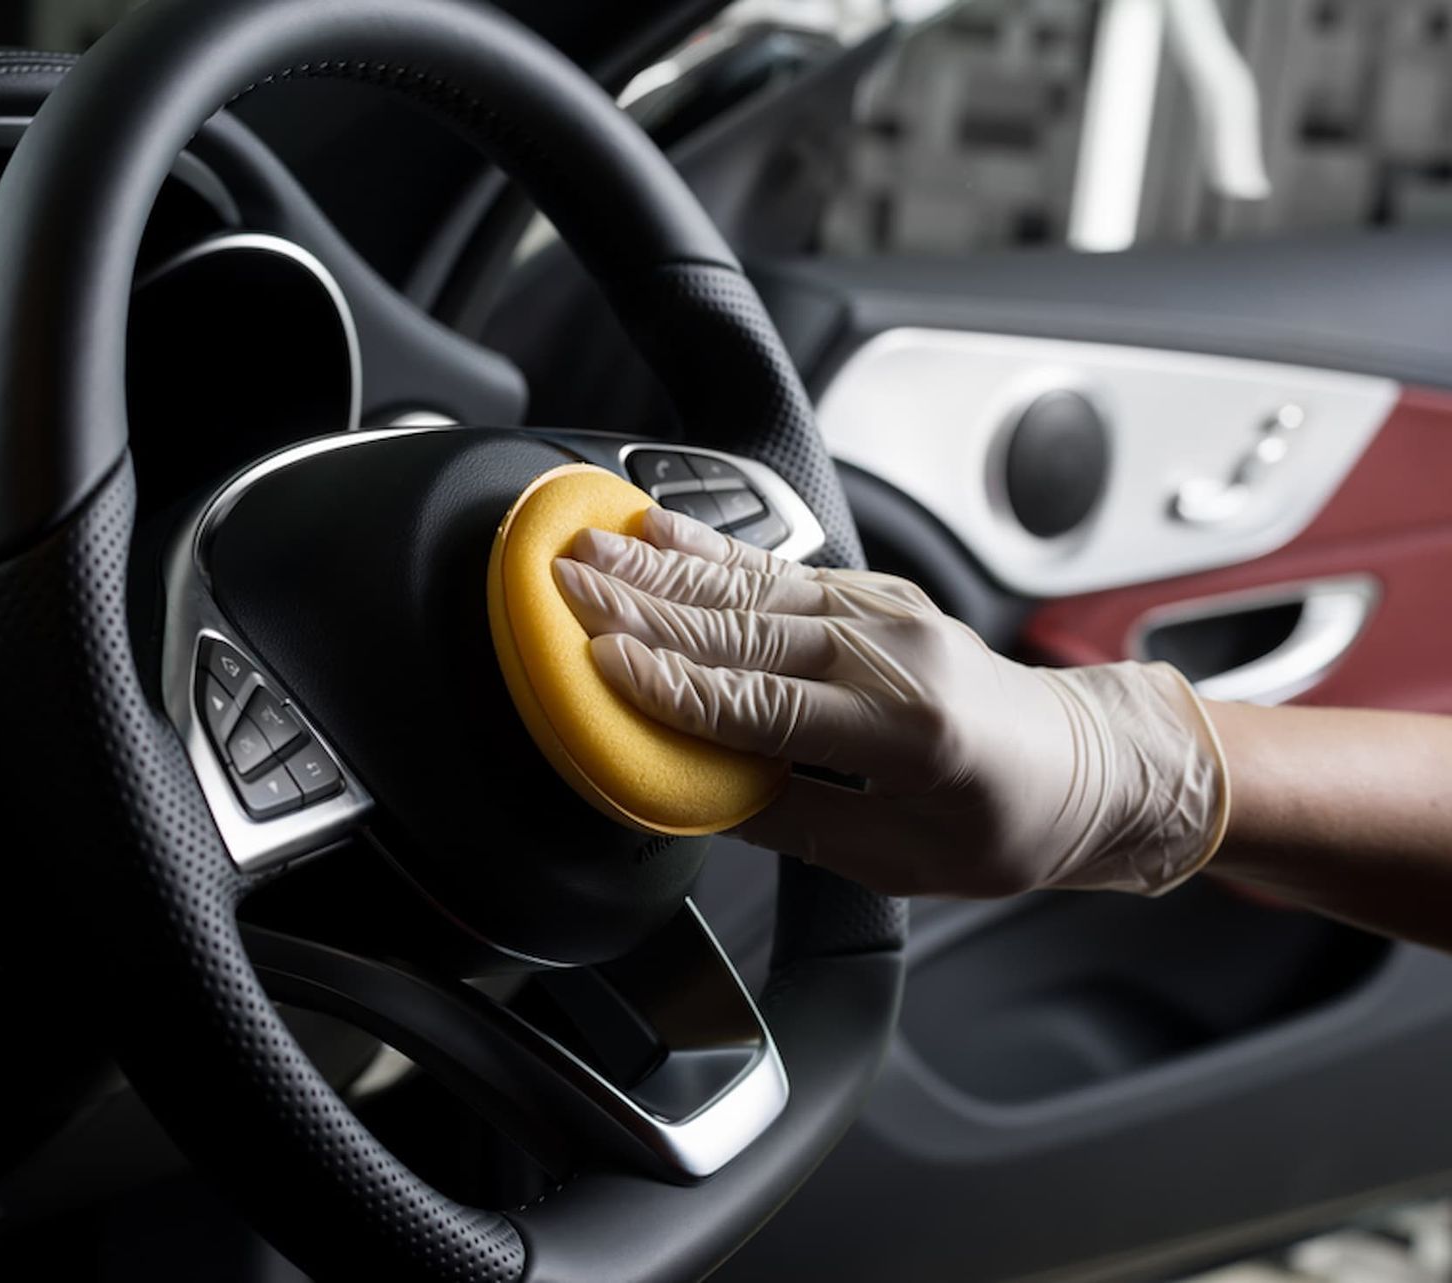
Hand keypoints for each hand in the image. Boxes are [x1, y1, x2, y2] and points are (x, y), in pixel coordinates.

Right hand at [552, 508, 1228, 896]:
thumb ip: (791, 820)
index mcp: (909, 732)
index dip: (674, 687)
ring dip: (659, 566)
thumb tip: (695, 793)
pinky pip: (777, 569)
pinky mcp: (874, 594)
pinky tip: (656, 529)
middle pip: (744, 629)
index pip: (764, 705)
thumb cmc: (1006, 822)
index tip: (601, 665)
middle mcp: (895, 654)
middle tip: (563, 585)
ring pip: (752, 585)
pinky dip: (709, 548)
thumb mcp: (899, 860)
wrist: (1086, 764)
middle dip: (643, 606)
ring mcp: (885, 612)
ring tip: (586, 548)